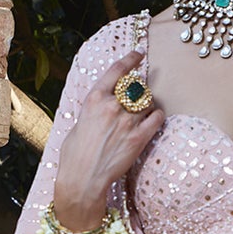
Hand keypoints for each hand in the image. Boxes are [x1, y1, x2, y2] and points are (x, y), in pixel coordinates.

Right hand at [51, 47, 164, 233]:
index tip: (139, 54)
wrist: (82, 179)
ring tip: (141, 116)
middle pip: (135, 86)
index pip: (116, 70)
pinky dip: (156, 116)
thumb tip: (106, 104)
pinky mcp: (139, 137)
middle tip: (137, 98)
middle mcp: (112, 106)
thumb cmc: (75, 155)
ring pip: (148, 101)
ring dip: (147, 105)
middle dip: (138, 90)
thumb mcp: (79, 123)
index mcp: (93, 99)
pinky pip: (157, 117)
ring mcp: (127, 121)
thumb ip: (95, 109)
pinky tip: (152, 121)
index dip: (130, 59)